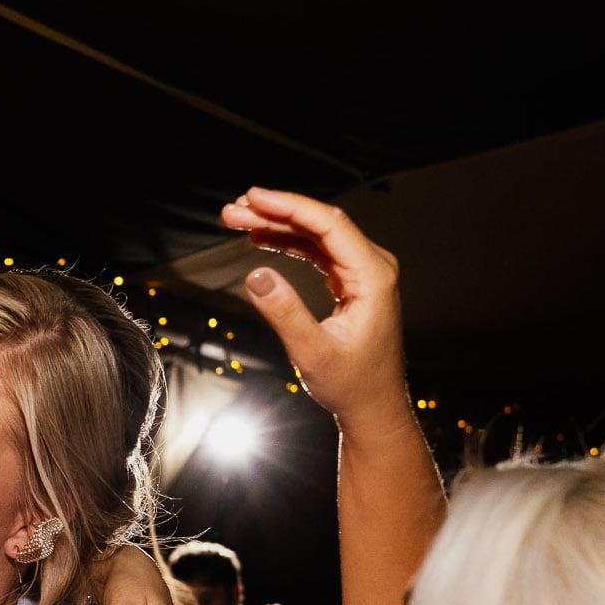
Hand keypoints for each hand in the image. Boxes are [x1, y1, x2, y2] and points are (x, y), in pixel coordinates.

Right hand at [219, 187, 407, 433]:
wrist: (372, 406)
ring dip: (277, 226)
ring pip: (315, 235)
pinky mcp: (351, 282)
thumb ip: (285, 313)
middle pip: (319, 224)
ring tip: (237, 221)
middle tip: (232, 211)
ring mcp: (362, 273)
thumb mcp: (312, 353)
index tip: (254, 198)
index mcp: (372, 276)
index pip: (328, 225)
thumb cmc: (351, 384)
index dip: (289, 206)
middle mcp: (372, 266)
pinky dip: (288, 243)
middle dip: (274, 213)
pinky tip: (260, 239)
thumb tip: (255, 275)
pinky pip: (317, 251)